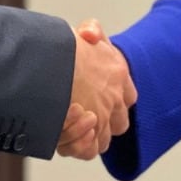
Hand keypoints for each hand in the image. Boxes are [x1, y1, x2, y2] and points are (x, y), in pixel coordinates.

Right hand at [62, 19, 135, 158]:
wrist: (53, 60)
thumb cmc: (63, 46)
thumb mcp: (81, 30)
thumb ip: (91, 30)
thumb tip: (90, 36)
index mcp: (118, 75)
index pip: (128, 95)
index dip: (114, 97)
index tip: (95, 93)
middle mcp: (115, 100)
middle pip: (118, 122)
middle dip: (102, 120)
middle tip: (81, 112)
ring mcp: (104, 119)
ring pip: (103, 138)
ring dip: (88, 134)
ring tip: (68, 119)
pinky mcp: (89, 135)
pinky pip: (90, 150)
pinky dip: (79, 145)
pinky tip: (68, 131)